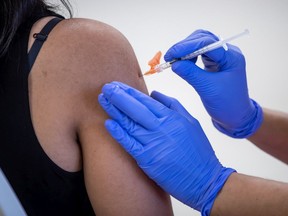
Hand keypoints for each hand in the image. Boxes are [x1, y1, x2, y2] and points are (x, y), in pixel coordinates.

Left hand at [98, 81, 234, 214]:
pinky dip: (118, 133)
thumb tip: (154, 93)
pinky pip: (130, 144)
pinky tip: (108, 123)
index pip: (146, 101)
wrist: (205, 180)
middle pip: (135, 108)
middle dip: (118, 96)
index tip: (118, 85)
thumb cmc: (199, 151)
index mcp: (172, 118)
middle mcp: (161, 128)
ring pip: (130, 124)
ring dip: (114, 111)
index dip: (130, 92)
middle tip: (106, 87)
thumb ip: (173, 105)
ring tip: (102, 100)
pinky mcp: (148, 160)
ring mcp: (154, 143)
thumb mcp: (190, 122)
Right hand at [164, 29, 262, 137]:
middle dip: (184, 46)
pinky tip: (182, 63)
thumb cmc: (227, 105)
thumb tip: (174, 64)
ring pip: (200, 44)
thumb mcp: (207, 89)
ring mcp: (221, 57)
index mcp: (231, 57)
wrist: (235, 116)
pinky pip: (199, 53)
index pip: (206, 43)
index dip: (186, 47)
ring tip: (174, 61)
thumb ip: (191, 74)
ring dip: (185, 50)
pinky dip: (188, 56)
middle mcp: (227, 53)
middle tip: (169, 58)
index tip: (170, 55)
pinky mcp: (214, 63)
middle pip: (202, 39)